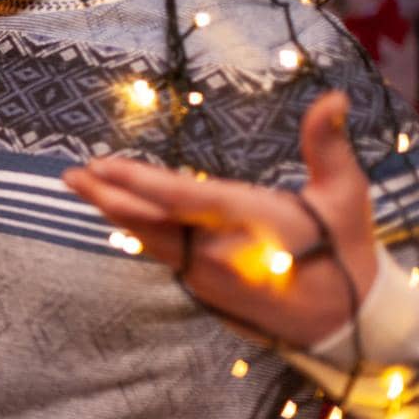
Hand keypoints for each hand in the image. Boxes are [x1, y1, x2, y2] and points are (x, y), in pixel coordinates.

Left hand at [62, 92, 376, 346]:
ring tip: (84, 187)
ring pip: (150, 240)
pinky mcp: (204, 290)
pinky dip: (137, 232)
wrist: (347, 324)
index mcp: (249, 221)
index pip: (179, 198)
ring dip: (115, 213)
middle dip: (106, 196)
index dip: (136, 181)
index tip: (101, 163)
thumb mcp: (345, 195)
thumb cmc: (345, 250)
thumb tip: (332, 95)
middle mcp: (219, 251)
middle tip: (71, 175)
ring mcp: (207, 276)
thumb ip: (327, 144)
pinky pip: (162, 255)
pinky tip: (117, 215)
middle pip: (150, 221)